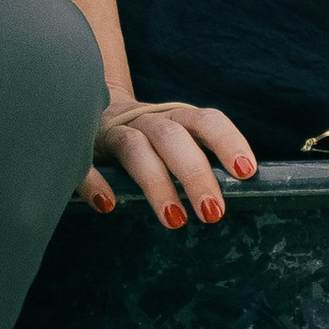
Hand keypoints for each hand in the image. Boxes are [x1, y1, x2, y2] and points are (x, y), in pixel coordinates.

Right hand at [85, 95, 258, 229]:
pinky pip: (84, 163)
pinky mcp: (82, 147)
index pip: (205, 121)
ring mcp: (113, 132)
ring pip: (135, 150)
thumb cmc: (147, 142)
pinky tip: (107, 205)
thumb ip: (200, 162)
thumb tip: (240, 201)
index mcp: (174, 119)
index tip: (245, 172)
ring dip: (156, 183)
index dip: (227, 141)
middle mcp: (146, 120)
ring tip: (175, 220)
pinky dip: (94, 181)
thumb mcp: (174, 143)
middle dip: (194, 172)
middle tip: (214, 213)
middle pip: (172, 137)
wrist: (84, 108)